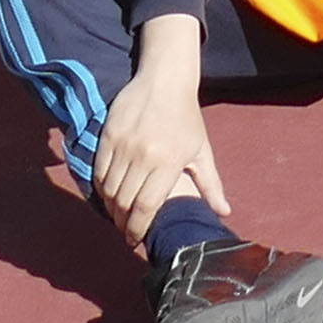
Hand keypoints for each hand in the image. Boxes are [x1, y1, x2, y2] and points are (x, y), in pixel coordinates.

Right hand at [89, 58, 223, 244]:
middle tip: (125, 231)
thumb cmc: (186, 118)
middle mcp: (144, 156)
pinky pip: (98, 170)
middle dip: (122, 223)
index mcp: (169, 163)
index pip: (146, 207)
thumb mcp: (202, 151)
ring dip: (110, 207)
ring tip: (116, 215)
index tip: (134, 242)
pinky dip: (100, 187)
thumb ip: (210, 185)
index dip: (136, 230)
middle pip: (124, 202)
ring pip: (108, 189)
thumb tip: (223, 213)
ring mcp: (124, 145)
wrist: (165, 80)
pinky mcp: (108, 135)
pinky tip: (107, 194)